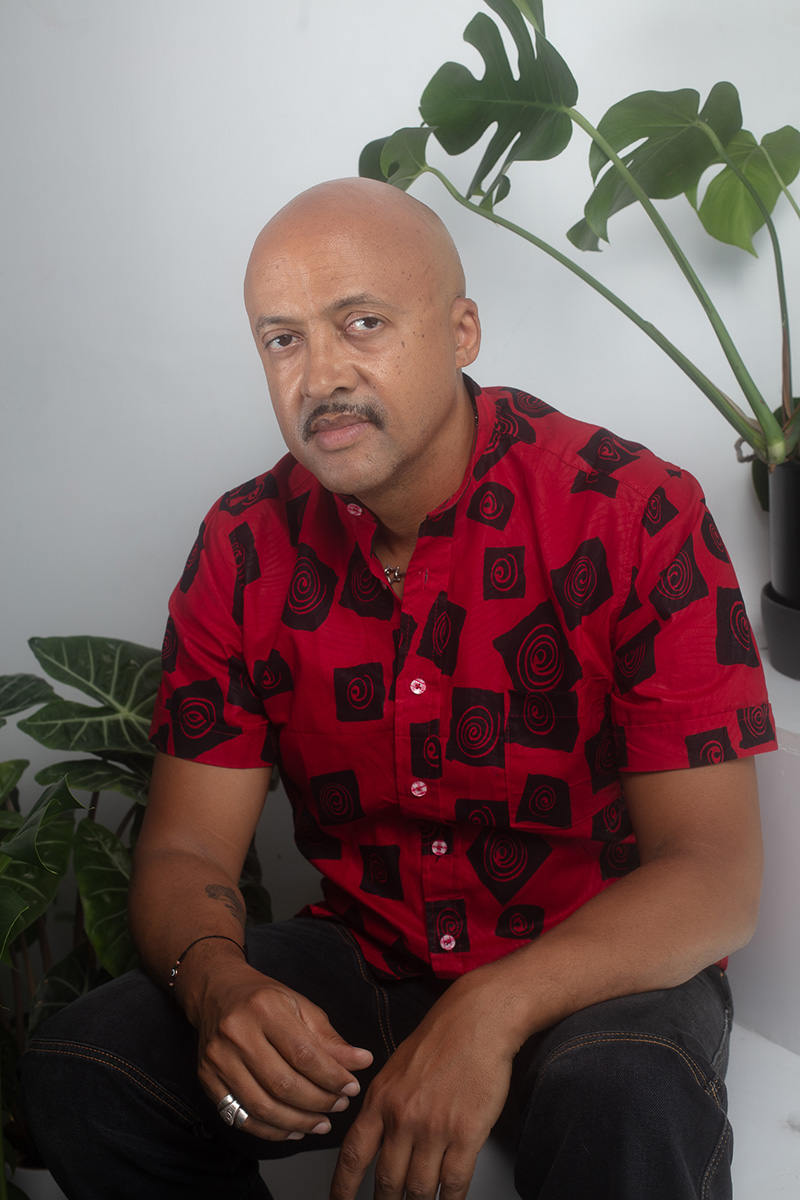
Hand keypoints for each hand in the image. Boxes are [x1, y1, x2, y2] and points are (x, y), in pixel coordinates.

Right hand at [196, 965, 373, 1140]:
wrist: (217, 992)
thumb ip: (329, 1039)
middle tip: (340, 1105)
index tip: (352, 1087)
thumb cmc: (264, 999)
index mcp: (264, 1008)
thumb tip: (362, 1062)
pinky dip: (272, 1130)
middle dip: (318, 1102)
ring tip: (322, 1123)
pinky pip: (242, 1118)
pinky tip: (294, 1129)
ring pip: (263, 1107)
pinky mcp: (207, 1081)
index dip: (332, 1077)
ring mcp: (218, 1060)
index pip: (304, 1054)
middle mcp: (236, 1033)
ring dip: (299, 1122)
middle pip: (283, 1084)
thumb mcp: (300, 1007)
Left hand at [330, 972, 516, 1199]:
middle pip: (386, 1180)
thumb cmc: (441, 1039)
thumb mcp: (396, 1068)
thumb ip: (384, 1104)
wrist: (478, 1020)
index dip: (343, 1188)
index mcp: (381, 1099)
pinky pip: (454, 1183)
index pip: (353, 1155)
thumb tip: (376, 1138)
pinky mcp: (467, 1134)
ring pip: (419, 1188)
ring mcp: (434, 1128)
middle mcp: (403, 1117)